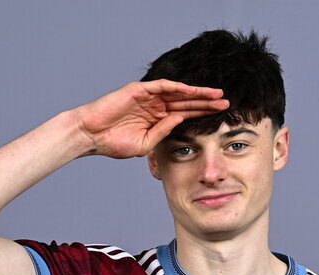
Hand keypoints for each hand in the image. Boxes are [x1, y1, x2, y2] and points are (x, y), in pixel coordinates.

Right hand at [73, 79, 229, 158]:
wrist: (92, 135)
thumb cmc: (113, 143)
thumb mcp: (144, 144)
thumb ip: (162, 132)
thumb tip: (180, 121)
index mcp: (157, 120)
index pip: (185, 115)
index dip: (202, 115)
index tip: (220, 118)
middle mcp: (155, 107)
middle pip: (186, 102)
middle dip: (206, 103)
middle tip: (227, 103)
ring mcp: (148, 97)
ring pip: (177, 92)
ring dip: (197, 93)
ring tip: (216, 95)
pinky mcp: (139, 90)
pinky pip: (161, 86)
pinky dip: (176, 87)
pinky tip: (191, 90)